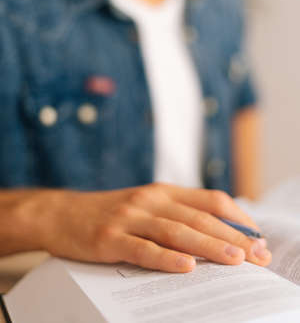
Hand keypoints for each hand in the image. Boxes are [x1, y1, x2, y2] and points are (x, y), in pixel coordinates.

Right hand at [32, 184, 271, 272]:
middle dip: (232, 237)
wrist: (62, 213)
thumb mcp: (147, 204)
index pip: (210, 200)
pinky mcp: (110, 238)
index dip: (237, 217)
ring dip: (208, 246)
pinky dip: (165, 258)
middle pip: (198, 217)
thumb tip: (218, 232)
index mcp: (163, 191)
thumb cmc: (111, 213)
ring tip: (234, 260)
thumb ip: (177, 213)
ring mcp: (129, 218)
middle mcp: (150, 200)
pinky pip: (142, 248)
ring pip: (176, 231)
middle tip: (258, 256)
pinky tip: (185, 267)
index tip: (257, 237)